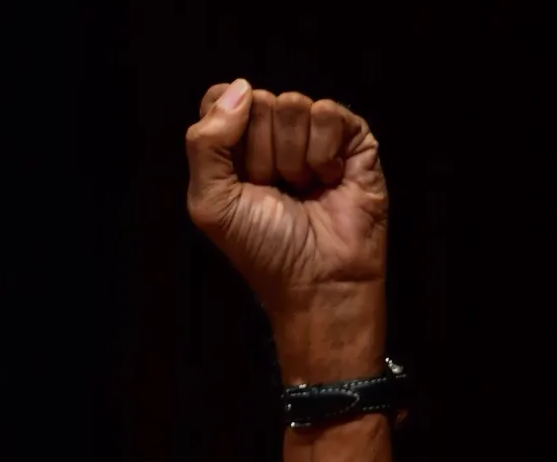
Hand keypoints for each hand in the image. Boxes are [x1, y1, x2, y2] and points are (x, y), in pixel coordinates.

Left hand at [185, 79, 388, 381]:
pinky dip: (321, 153)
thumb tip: (239, 88)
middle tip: (272, 189)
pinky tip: (326, 180)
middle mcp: (272, 134)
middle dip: (259, 153)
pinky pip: (327, 112)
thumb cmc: (262, 247)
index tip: (236, 173)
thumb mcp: (210, 201)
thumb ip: (205, 143)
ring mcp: (313, 133)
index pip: (221, 97)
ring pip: (292, 104)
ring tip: (300, 188)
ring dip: (291, 158)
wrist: (315, 278)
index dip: (225, 129)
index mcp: (233, 145)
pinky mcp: (351, 137)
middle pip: (256, 101)